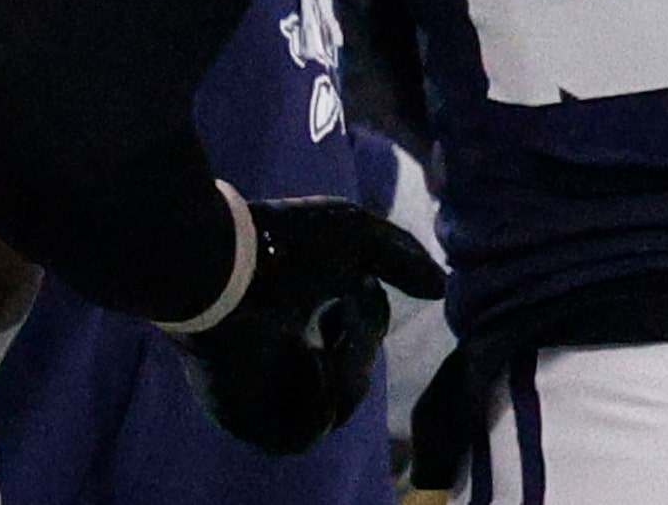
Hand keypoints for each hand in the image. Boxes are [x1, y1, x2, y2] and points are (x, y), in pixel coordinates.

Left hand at [169, 194, 445, 455]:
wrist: (227, 266)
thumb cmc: (285, 243)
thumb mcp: (361, 238)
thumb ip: (403, 260)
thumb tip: (440, 288)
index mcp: (292, 322)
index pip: (348, 344)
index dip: (367, 321)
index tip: (360, 286)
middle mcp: (278, 361)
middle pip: (351, 375)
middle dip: (363, 342)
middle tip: (347, 305)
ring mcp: (266, 393)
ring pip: (340, 402)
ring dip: (349, 366)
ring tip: (327, 332)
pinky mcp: (252, 421)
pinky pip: (311, 430)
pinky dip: (323, 394)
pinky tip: (308, 356)